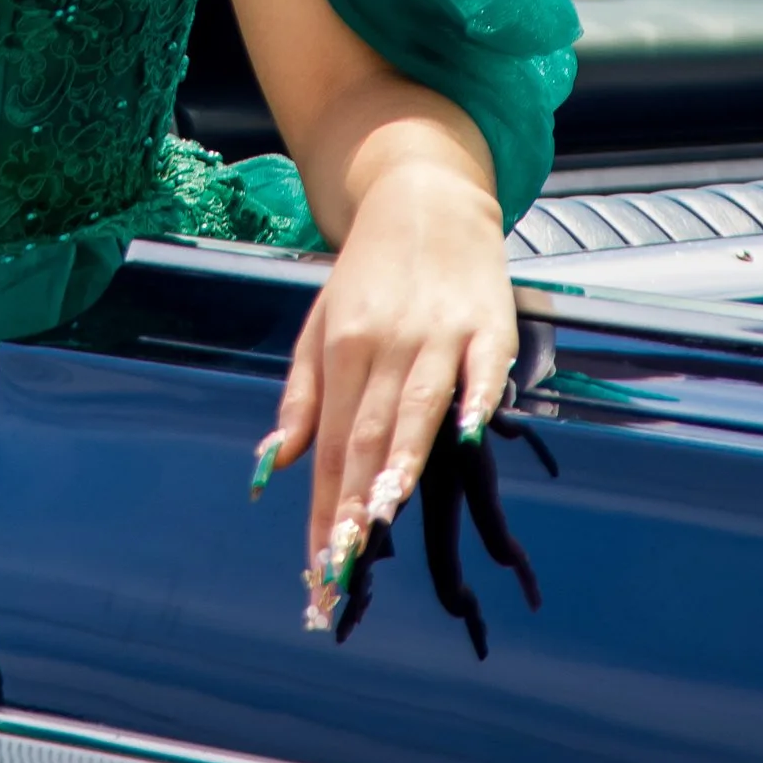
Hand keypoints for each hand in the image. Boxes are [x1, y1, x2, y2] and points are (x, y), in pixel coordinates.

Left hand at [249, 160, 515, 628]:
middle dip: (355, 506)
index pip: (329, 445)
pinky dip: (473, 400)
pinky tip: (465, 434)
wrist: (424, 195)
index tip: (319, 568)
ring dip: (400, 462)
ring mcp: (440, 333)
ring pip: (416, 408)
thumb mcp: (320, 322)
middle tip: (345, 567)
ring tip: (383, 514)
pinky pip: (481, 369)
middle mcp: (387, 344)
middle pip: (366, 435)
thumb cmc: (370, 273)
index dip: (323, 509)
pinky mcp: (489, 325)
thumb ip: (301, 396)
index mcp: (342, 347)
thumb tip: (273, 463)